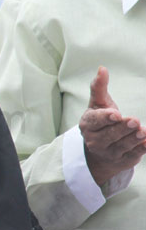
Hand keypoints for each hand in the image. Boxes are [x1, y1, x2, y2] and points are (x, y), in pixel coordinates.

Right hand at [80, 67, 145, 184]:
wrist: (98, 152)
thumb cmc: (100, 122)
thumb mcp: (98, 104)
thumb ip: (99, 87)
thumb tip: (102, 69)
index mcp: (88, 125)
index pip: (96, 121)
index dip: (105, 118)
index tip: (116, 115)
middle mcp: (95, 141)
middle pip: (110, 134)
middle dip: (123, 128)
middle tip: (134, 121)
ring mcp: (108, 153)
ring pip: (122, 145)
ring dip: (133, 138)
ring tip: (142, 131)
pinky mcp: (121, 161)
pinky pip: (133, 155)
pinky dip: (141, 149)